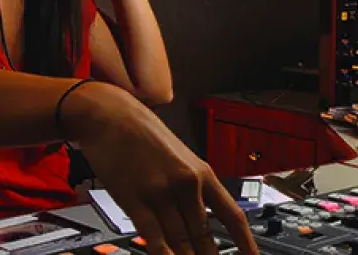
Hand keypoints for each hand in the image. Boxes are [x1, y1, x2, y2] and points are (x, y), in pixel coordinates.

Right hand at [63, 82, 259, 254]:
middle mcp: (187, 184)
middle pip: (206, 235)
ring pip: (182, 241)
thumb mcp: (179, 155)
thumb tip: (200, 215)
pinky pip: (154, 237)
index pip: (232, 215)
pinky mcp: (136, 201)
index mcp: (202, 172)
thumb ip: (191, 185)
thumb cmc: (142, 132)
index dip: (246, 242)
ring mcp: (162, 194)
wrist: (111, 115)